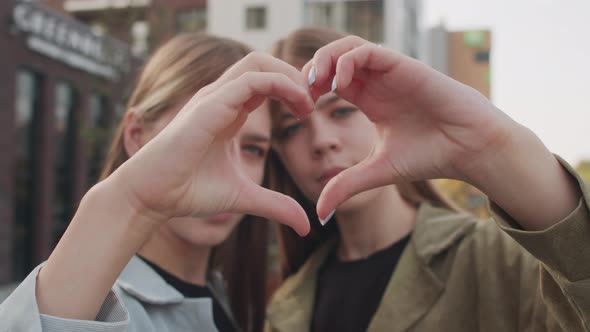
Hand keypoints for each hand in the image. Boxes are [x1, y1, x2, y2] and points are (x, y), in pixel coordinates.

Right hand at [111, 52, 313, 235]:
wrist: (152, 197)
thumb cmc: (188, 191)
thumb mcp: (243, 197)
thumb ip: (275, 205)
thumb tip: (306, 225)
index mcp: (229, 112)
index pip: (264, 81)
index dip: (291, 89)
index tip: (309, 112)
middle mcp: (221, 99)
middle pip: (262, 63)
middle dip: (294, 75)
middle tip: (313, 102)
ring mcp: (214, 99)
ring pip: (257, 63)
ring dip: (290, 76)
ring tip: (307, 104)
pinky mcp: (209, 106)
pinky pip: (250, 81)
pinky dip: (280, 84)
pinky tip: (297, 106)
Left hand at [304, 36, 518, 217]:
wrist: (467, 148)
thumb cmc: (429, 156)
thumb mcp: (377, 171)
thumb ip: (346, 186)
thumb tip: (319, 214)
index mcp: (368, 99)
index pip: (329, 80)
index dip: (309, 89)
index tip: (300, 110)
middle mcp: (376, 82)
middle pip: (333, 58)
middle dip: (311, 70)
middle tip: (301, 94)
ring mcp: (388, 72)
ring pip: (347, 46)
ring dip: (325, 59)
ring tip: (315, 84)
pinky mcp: (402, 65)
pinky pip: (367, 51)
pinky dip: (347, 61)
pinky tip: (339, 85)